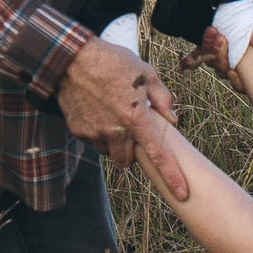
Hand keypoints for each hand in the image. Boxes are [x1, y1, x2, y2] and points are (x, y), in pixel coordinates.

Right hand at [55, 38, 187, 197]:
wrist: (71, 59)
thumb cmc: (113, 62)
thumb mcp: (146, 73)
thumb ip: (162, 98)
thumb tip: (171, 119)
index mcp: (136, 117)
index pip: (158, 154)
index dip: (172, 175)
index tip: (182, 193)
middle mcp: (115, 130)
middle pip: (128, 161)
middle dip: (131, 153)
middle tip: (130, 131)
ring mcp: (94, 132)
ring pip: (109, 151)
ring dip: (113, 141)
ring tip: (111, 114)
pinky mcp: (78, 131)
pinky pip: (93, 140)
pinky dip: (97, 131)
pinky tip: (96, 110)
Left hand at [184, 0, 252, 83]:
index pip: (246, 79)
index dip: (237, 80)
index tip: (232, 69)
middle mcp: (239, 54)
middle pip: (225, 70)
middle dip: (220, 58)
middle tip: (220, 37)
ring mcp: (224, 47)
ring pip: (212, 61)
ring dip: (208, 51)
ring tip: (211, 31)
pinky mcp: (211, 38)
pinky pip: (198, 54)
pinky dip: (192, 59)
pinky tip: (188, 59)